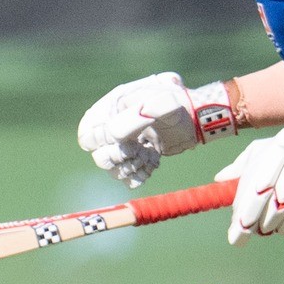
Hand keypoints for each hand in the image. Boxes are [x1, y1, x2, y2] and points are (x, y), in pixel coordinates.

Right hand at [77, 72, 235, 188]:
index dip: (101, 142)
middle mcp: (114, 127)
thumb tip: (111, 137)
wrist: (196, 117)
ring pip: (113, 169)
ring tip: (149, 156)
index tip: (123, 140)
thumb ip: (129, 121)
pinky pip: (128, 177)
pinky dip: (139, 175)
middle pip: (99, 155)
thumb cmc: (176, 105)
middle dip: (119, 157)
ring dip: (131, 167)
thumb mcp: (154, 106)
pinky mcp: (138, 157)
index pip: (87, 134)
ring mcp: (126, 143)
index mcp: (111, 108)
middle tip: (139, 150)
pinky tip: (153, 163)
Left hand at [219, 102, 283, 245]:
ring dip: (281, 227)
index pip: (254, 199)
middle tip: (259, 225)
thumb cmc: (282, 147)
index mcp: (272, 158)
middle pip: (272, 215)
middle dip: (261, 226)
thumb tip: (219, 180)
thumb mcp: (258, 150)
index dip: (244, 223)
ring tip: (280, 218)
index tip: (236, 237)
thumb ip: (239, 168)